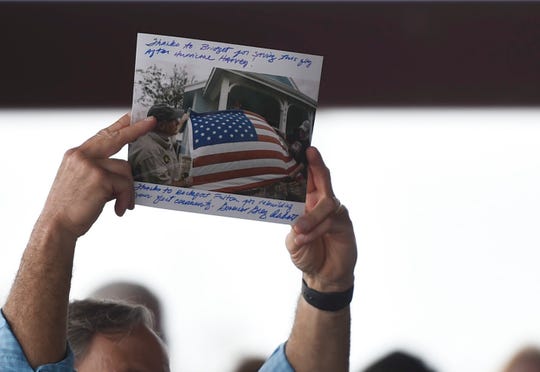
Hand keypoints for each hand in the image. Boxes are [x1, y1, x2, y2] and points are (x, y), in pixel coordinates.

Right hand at [40, 114, 155, 238]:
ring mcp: (90, 165)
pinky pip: (125, 185)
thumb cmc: (70, 208)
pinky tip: (120, 210)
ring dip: (128, 190)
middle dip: (136, 129)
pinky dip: (126, 199)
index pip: (102, 135)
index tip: (132, 115)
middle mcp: (81, 155)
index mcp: (76, 155)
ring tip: (122, 204)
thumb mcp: (81, 183)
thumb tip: (125, 172)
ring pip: (125, 169)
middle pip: (116, 137)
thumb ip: (99, 171)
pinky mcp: (99, 178)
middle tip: (152, 122)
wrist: (56, 226)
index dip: (119, 125)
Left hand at [286, 147, 356, 291]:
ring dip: (310, 217)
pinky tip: (304, 238)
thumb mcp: (293, 240)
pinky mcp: (344, 225)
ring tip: (298, 230)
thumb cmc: (307, 253)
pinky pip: (330, 221)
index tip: (302, 149)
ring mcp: (335, 213)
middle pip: (322, 180)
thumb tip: (292, 216)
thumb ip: (293, 225)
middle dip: (317, 165)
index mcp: (308, 203)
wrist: (322, 276)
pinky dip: (315, 230)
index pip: (308, 180)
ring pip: (325, 204)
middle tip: (311, 153)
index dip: (306, 165)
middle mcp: (323, 204)